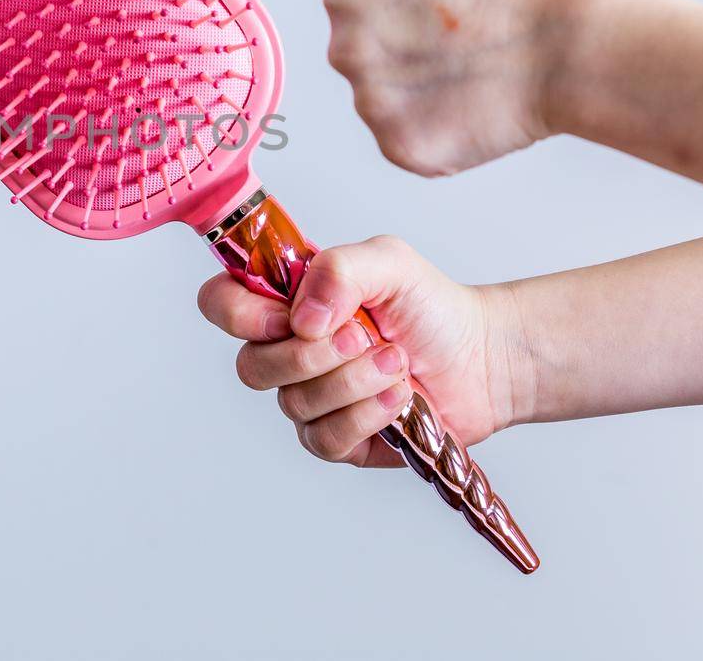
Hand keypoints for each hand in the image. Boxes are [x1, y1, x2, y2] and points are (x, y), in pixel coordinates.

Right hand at [197, 235, 529, 466]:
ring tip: (397, 363)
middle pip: (249, 366)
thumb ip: (339, 270)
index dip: (240, 314)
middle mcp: (287, 350)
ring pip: (293, 403)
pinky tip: (399, 399)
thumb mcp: (389, 261)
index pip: (220, 304)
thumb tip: (302, 318)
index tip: (289, 315)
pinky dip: (366, 416)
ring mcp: (307, 398)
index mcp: (286, 301)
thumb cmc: (431, 306)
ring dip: (353, 382)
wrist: (482, 359)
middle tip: (364, 336)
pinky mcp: (336, 440)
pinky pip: (323, 439)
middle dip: (312, 355)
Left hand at [324, 0, 573, 176]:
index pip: (362, 9)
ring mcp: (371, 105)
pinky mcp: (400, 149)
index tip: (452, 2)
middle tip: (466, 38)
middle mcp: (343, 50)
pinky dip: (437, 133)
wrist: (574, 47)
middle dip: (413, 50)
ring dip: (426, 92)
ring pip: (388, 101)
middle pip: (369, 57)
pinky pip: (406, 142)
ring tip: (473, 71)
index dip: (413, 7)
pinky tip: (473, 108)